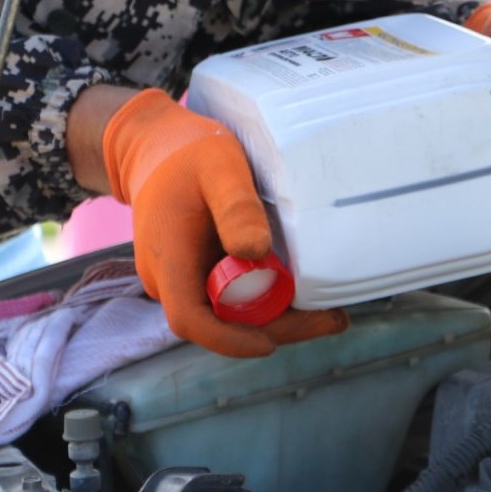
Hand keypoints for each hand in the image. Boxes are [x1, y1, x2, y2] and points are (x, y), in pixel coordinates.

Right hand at [102, 89, 346, 356]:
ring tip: (330, 311)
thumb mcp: (219, 167)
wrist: (156, 147)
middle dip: (275, 329)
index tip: (270, 344)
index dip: (229, 340)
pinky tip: (303, 291)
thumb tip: (256, 252)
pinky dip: (264, 300)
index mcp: (169, 257)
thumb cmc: (189, 153)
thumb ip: (236, 207)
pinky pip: (228, 297)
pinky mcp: (196, 273)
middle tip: (333, 320)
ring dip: (274, 317)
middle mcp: (170, 278)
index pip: (189, 318)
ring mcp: (182, 278)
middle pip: (219, 323)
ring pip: (226, 314)